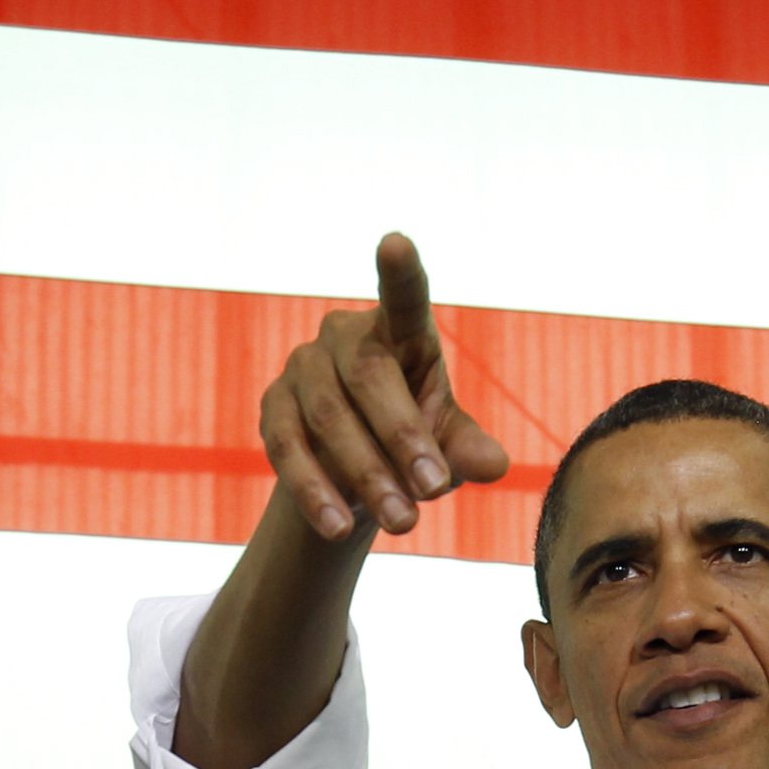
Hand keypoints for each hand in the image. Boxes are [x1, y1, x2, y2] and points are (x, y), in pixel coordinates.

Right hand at [260, 231, 508, 539]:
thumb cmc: (413, 448)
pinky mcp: (272, 409)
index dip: (399, 273)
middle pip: (369, 377)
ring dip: (366, 474)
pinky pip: (288, 449)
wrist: (353, 482)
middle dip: (402, 439)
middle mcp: (344, 337)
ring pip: (328, 418)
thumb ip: (468, 450)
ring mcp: (302, 370)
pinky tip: (339, 526)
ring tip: (403, 524)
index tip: (395, 242)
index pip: (402, 298)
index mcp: (398, 332)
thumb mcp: (448, 449)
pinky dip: (316, 489)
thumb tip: (496, 465)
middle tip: (435, 494)